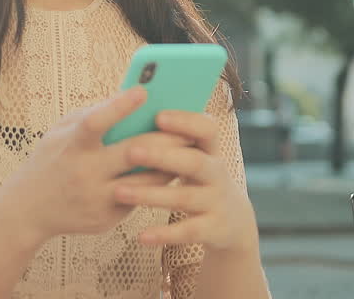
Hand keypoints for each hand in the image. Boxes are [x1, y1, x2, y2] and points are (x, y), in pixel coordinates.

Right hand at [5, 87, 190, 240]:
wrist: (28, 210)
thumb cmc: (51, 159)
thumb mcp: (61, 132)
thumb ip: (92, 114)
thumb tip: (129, 97)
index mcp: (71, 146)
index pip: (95, 123)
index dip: (119, 107)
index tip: (143, 91)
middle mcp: (83, 173)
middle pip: (132, 154)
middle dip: (166, 140)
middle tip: (190, 128)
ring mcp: (96, 199)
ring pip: (145, 181)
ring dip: (169, 165)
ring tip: (189, 151)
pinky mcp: (105, 219)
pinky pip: (139, 199)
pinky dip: (157, 185)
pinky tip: (172, 173)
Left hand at [111, 109, 257, 253]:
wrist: (234, 222)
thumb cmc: (201, 180)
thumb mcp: (197, 158)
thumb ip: (174, 142)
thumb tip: (132, 117)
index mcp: (211, 150)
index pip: (207, 129)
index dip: (185, 121)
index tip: (158, 116)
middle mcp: (217, 173)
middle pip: (193, 162)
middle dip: (162, 156)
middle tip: (130, 151)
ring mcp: (217, 202)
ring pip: (184, 197)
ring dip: (151, 195)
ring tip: (120, 191)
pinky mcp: (213, 229)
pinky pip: (187, 232)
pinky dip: (164, 234)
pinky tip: (141, 236)